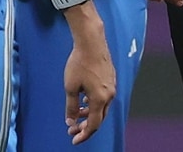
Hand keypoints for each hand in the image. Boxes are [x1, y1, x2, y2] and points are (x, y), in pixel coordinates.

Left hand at [63, 19, 115, 142]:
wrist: (91, 43)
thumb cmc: (79, 63)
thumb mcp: (70, 87)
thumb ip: (71, 107)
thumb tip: (71, 121)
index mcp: (100, 99)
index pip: (93, 125)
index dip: (84, 134)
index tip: (74, 139)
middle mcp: (109, 95)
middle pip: (99, 118)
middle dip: (86, 126)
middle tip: (73, 129)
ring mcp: (112, 87)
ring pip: (102, 107)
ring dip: (90, 114)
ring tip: (78, 115)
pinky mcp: (110, 79)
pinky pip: (104, 98)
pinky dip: (94, 103)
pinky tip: (85, 100)